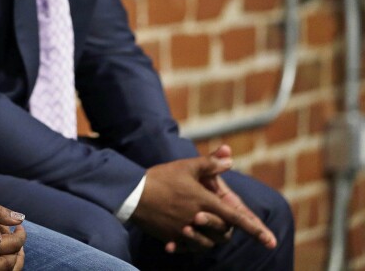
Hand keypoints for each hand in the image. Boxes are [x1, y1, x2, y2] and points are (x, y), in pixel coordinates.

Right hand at [0, 197, 25, 269]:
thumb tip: (20, 218)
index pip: (12, 247)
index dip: (21, 236)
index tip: (20, 225)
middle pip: (10, 263)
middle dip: (19, 249)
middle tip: (19, 234)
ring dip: (12, 261)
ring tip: (14, 246)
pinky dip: (0, 266)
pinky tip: (1, 253)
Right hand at [132, 151, 276, 254]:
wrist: (132, 193)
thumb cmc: (161, 177)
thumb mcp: (186, 166)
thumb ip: (210, 163)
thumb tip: (230, 157)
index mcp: (205, 201)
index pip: (236, 218)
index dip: (256, 230)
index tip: (271, 242)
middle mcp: (198, 219)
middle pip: (224, 233)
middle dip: (226, 229)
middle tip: (220, 221)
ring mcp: (185, 231)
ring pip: (208, 244)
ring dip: (210, 238)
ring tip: (203, 227)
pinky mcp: (173, 237)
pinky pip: (189, 247)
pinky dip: (190, 244)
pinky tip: (184, 238)